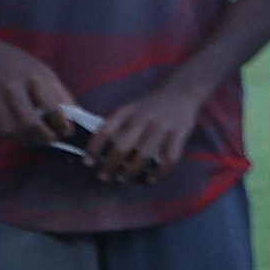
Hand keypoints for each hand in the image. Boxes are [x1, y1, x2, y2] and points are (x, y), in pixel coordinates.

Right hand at [0, 27, 75, 147]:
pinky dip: (6, 135)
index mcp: (34, 77)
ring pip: (10, 130)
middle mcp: (13, 87)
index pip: (53, 109)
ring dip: (24, 139)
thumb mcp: (42, 70)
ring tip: (32, 139)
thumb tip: (74, 116)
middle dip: (43, 137)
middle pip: (30, 123)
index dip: (62, 126)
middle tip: (50, 140)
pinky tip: (14, 132)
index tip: (67, 132)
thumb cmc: (15, 62)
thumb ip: (58, 92)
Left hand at [83, 79, 213, 187]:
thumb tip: (101, 150)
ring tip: (122, 179)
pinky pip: (169, 158)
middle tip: (104, 176)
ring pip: (143, 155)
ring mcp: (161, 127)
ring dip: (130, 171)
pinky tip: (151, 179)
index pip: (105, 131)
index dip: (94, 149)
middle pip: (122, 147)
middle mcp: (142, 119)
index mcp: (127, 111)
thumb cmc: (151, 104)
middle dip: (110, 165)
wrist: (182, 90)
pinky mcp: (179, 134)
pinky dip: (159, 172)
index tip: (87, 163)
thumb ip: (118, 124)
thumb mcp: (131, 107)